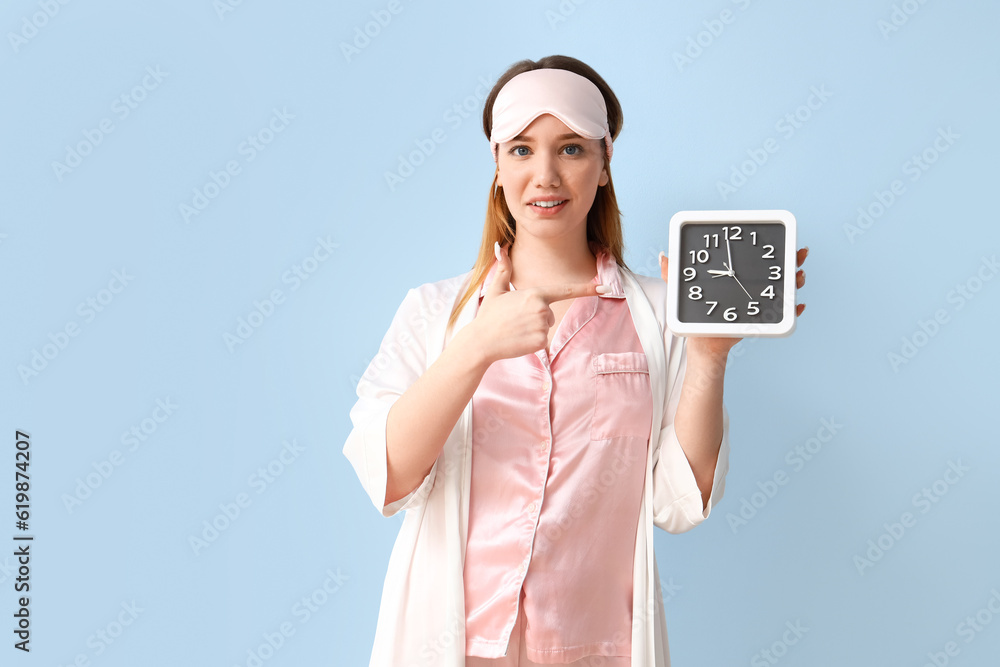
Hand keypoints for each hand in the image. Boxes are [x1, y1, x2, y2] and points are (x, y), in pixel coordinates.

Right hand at [471, 243, 601, 363]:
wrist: (481, 341)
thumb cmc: (489, 315)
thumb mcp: (496, 289)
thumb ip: (504, 268)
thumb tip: (500, 246)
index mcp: (535, 293)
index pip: (566, 290)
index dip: (588, 288)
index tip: (605, 287)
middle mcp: (541, 308)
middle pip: (549, 312)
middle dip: (536, 317)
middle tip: (515, 320)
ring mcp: (542, 326)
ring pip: (546, 326)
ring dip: (533, 329)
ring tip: (515, 329)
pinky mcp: (540, 342)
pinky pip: (543, 341)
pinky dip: (532, 342)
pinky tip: (518, 340)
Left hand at [658, 247, 808, 357]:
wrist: (701, 343)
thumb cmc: (696, 316)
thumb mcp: (684, 291)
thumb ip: (674, 274)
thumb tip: (664, 255)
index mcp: (738, 277)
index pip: (758, 259)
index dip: (774, 249)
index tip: (784, 241)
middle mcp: (752, 288)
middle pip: (777, 272)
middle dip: (791, 262)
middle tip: (797, 257)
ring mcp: (759, 304)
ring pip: (783, 290)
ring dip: (795, 283)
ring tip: (798, 278)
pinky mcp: (761, 321)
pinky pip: (782, 317)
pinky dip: (792, 312)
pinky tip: (798, 306)